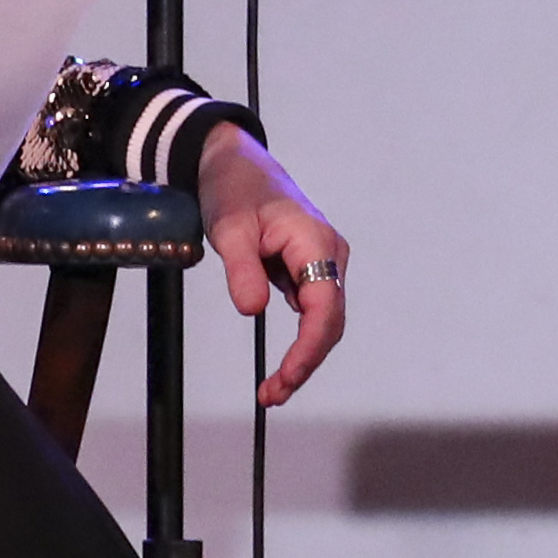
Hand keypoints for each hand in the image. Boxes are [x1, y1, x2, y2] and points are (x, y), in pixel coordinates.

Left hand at [198, 129, 348, 407]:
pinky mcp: (311, 267)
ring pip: (323, 319)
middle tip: (271, 395)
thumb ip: (241, 269)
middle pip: (330, 321)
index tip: (285, 379)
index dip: (309, 349)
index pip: (324, 307)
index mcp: (314, 242)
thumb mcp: (228, 229)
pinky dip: (299, 340)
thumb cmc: (233, 189)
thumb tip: (252, 311)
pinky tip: (279, 365)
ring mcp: (323, 260)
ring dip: (304, 356)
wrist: (235, 163)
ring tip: (273, 388)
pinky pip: (312, 310)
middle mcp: (329, 253)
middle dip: (306, 363)